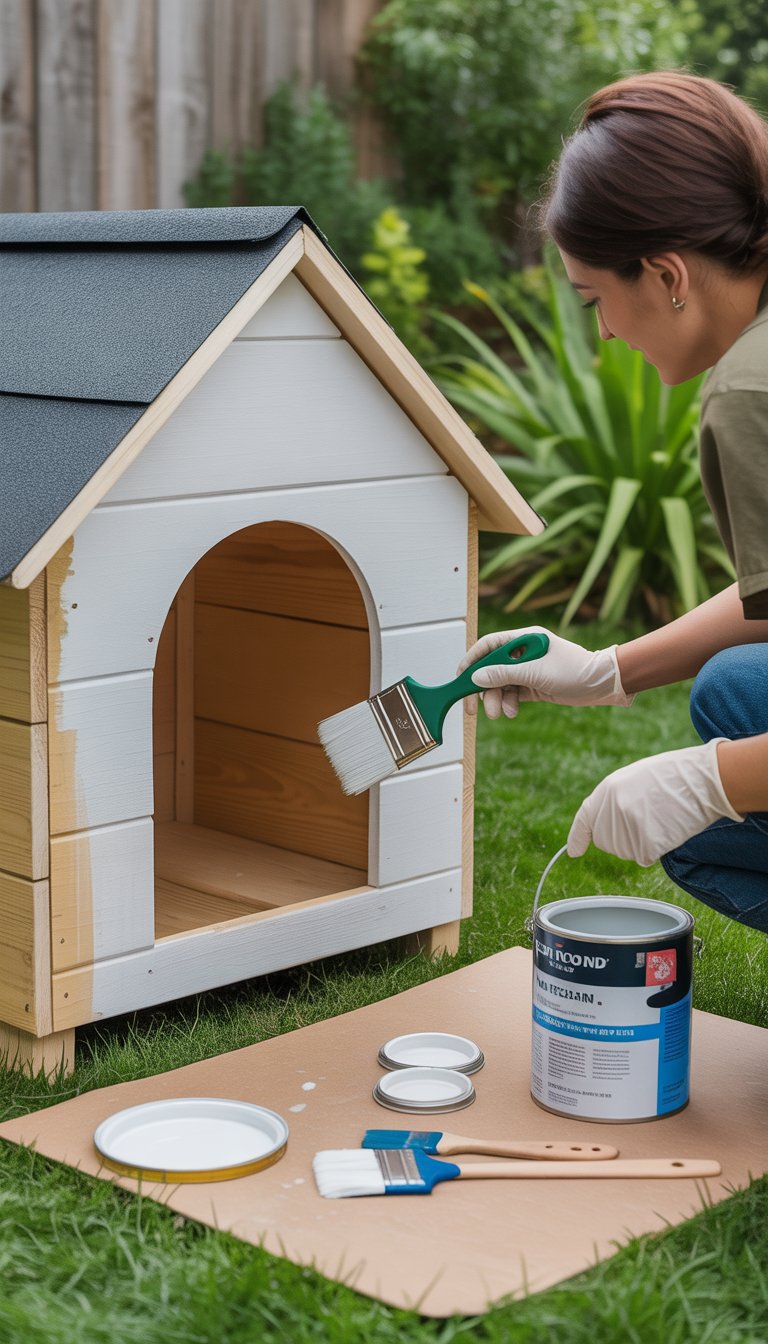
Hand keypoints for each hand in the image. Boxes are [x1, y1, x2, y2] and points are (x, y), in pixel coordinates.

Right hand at [459, 626, 633, 719]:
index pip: (488, 646)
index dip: (471, 661)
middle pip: (491, 668)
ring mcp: (528, 669)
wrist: (602, 684)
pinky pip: (513, 693)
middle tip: (473, 709)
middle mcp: (523, 652)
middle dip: (484, 689)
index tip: (459, 679)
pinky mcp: (533, 684)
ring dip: (497, 700)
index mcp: (523, 639)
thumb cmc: (574, 670)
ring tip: (501, 715)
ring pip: (501, 684)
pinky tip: (512, 712)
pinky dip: (509, 703)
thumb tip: (475, 678)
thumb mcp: (536, 673)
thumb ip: (504, 674)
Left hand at [567, 739, 743, 866]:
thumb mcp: (634, 778)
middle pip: (606, 842)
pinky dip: (656, 850)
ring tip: (660, 818)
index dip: (577, 838)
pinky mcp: (644, 844)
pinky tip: (667, 829)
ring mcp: (627, 828)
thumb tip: (603, 825)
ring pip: (625, 852)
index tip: (574, 852)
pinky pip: (644, 857)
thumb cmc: (674, 776)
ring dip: (640, 843)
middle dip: (621, 837)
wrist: (701, 780)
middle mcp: (611, 810)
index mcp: (607, 789)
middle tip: (648, 817)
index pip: (585, 819)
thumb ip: (614, 800)